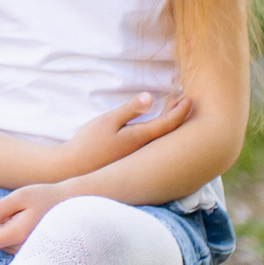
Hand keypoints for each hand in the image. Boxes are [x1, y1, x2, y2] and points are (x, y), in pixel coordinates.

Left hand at [0, 181, 66, 252]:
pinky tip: (26, 223)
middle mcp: (23, 249)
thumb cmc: (47, 198)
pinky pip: (11, 245)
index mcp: (18, 235)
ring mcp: (29, 253)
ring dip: (3, 229)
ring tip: (21, 216)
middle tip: (10, 212)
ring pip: (1, 244)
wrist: (75, 206)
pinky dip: (12, 234)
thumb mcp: (20, 196)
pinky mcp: (32, 253)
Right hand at [55, 91, 192, 177]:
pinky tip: (153, 126)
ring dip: (168, 124)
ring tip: (172, 109)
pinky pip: (152, 144)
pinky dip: (158, 132)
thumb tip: (151, 96)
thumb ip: (130, 109)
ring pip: (161, 139)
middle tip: (184, 101)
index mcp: (141, 138)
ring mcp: (139, 157)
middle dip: (179, 116)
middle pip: (169, 133)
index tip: (188, 98)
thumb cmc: (90, 142)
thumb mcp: (108, 121)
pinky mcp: (132, 160)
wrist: (75, 168)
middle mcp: (145, 150)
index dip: (181, 111)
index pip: (169, 124)